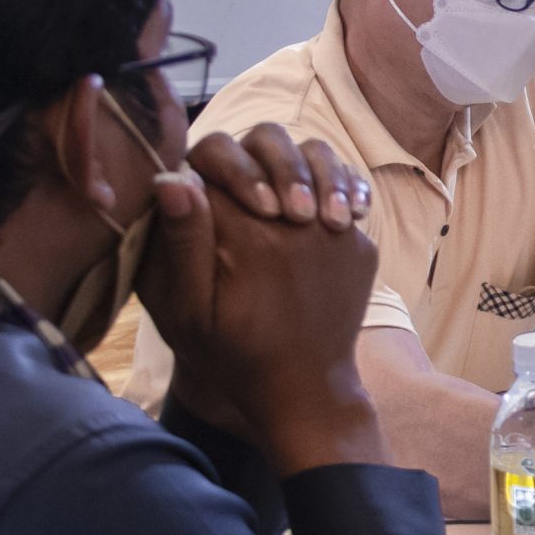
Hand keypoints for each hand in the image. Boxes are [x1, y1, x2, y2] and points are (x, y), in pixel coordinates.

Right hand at [141, 125, 383, 472]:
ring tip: (291, 198)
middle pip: (271, 142)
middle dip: (256, 156)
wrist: (303, 392)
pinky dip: (334, 185)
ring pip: (319, 154)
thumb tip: (174, 177)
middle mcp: (295, 224)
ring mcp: (335, 232)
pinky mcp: (360, 245)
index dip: (204, 165)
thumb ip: (181, 240)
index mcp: (243, 237)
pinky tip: (319, 207)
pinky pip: (349, 188)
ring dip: (301, 164)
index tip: (202, 189)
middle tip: (255, 196)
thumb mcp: (187, 310)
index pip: (214, 158)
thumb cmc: (233, 354)